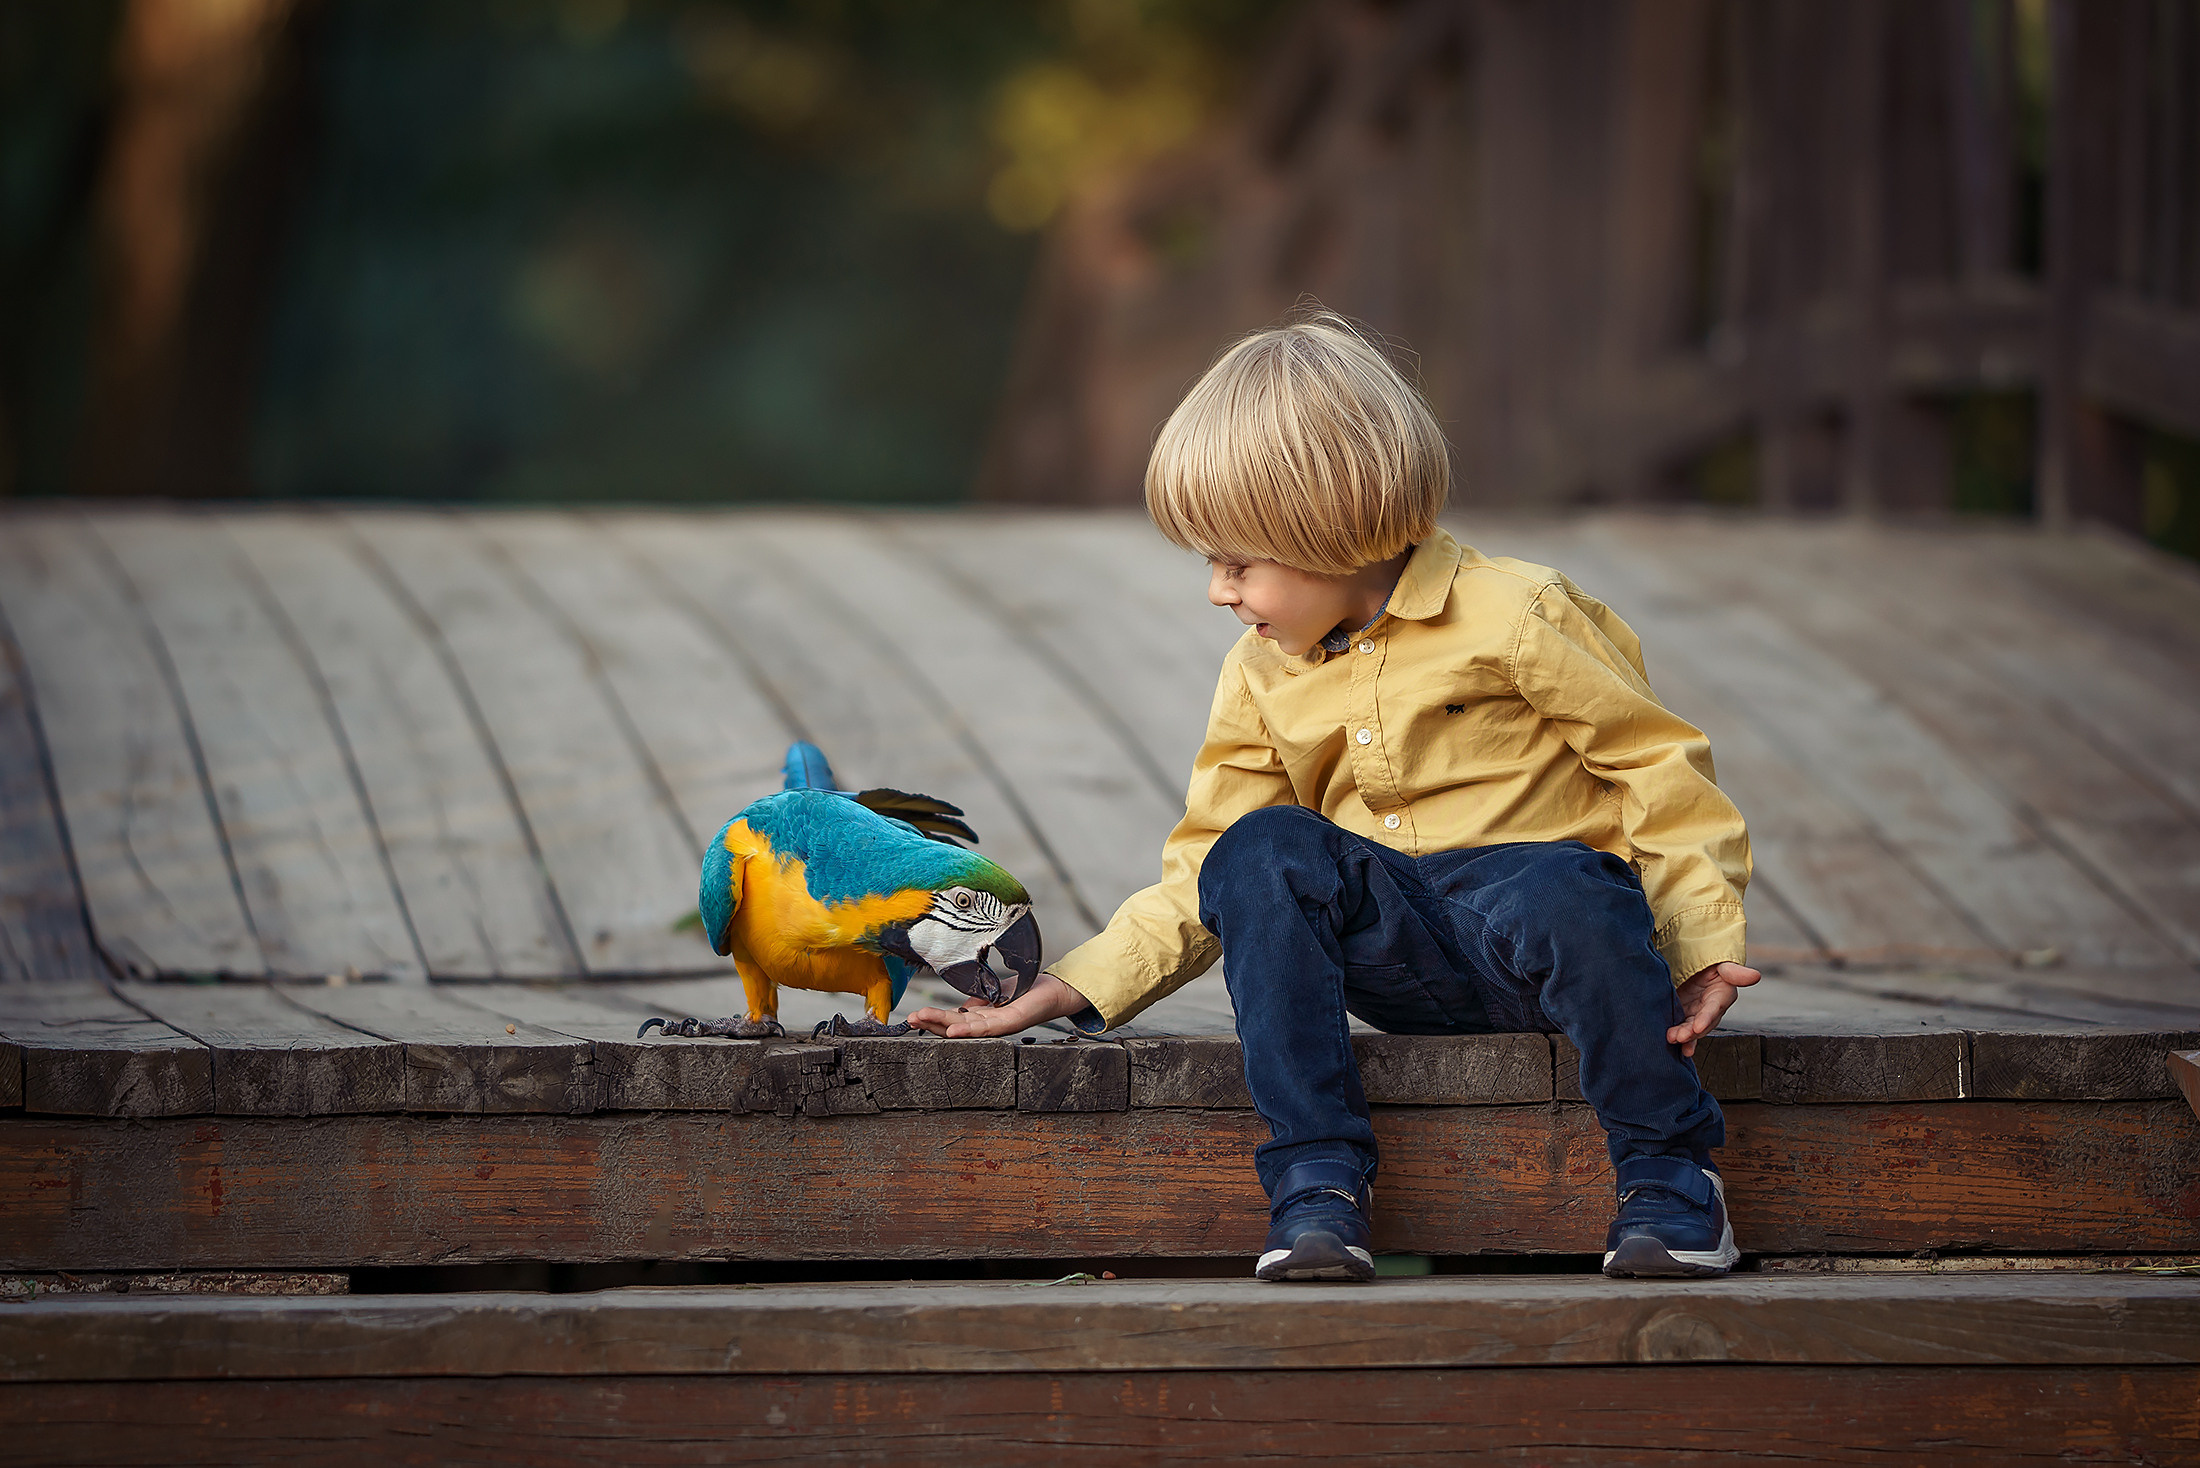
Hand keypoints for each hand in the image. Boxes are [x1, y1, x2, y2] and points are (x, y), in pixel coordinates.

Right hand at [907, 972, 1091, 1038]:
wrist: (1055, 990)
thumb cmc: (1026, 993)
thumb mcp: (993, 995)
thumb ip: (976, 1002)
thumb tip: (958, 1006)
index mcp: (983, 1019)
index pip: (953, 1020)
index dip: (934, 1019)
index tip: (914, 1015)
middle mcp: (989, 1027)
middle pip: (954, 1027)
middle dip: (931, 1023)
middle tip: (910, 1019)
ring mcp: (1000, 1027)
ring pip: (965, 1029)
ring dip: (941, 1026)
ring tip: (921, 1021)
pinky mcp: (1011, 1023)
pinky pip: (986, 1028)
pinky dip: (967, 1030)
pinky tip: (951, 1030)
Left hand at [1667, 960, 1760, 1056]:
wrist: (1694, 960)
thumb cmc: (1710, 960)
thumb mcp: (1722, 963)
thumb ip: (1734, 971)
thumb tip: (1755, 975)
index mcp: (1722, 995)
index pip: (1713, 1009)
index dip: (1706, 1018)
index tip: (1697, 1027)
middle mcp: (1711, 1008)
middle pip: (1702, 1023)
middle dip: (1691, 1032)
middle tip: (1678, 1037)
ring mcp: (1697, 1013)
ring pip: (1692, 1029)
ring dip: (1684, 1037)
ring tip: (1672, 1039)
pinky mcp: (1685, 1015)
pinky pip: (1684, 1029)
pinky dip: (1680, 1038)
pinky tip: (1674, 1045)